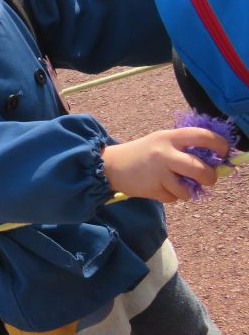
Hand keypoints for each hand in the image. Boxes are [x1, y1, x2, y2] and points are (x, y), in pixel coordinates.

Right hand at [102, 128, 230, 202]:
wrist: (110, 165)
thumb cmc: (143, 153)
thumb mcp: (161, 142)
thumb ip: (184, 148)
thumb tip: (214, 162)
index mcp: (170, 137)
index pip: (203, 136)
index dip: (220, 144)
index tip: (224, 152)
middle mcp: (164, 153)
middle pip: (200, 169)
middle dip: (210, 177)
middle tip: (208, 178)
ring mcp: (158, 172)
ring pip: (187, 190)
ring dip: (186, 191)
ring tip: (176, 185)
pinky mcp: (151, 188)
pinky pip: (172, 197)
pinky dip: (170, 195)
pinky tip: (159, 187)